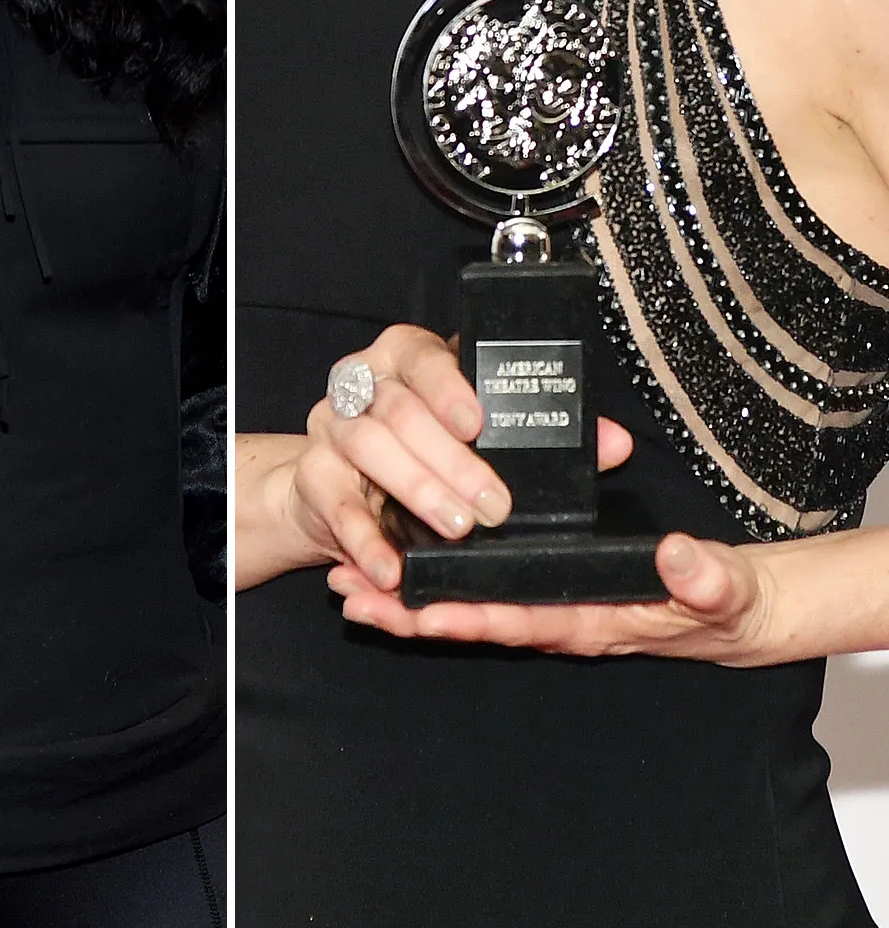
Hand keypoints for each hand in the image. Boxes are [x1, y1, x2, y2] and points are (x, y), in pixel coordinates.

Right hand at [279, 322, 631, 592]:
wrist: (339, 480)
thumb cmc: (426, 450)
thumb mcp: (482, 437)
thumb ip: (541, 438)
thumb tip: (614, 442)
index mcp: (407, 359)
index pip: (423, 357)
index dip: (448, 387)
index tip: (478, 423)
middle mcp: (364, 383)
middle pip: (398, 409)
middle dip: (448, 460)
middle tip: (492, 506)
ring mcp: (332, 425)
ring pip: (365, 444)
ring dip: (414, 489)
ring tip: (455, 529)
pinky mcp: (313, 474)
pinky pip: (333, 501)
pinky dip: (363, 539)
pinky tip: (391, 569)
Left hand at [327, 532, 780, 664]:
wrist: (735, 611)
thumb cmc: (724, 599)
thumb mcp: (724, 588)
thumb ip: (705, 577)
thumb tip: (681, 558)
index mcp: (592, 620)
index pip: (518, 620)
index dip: (467, 618)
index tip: (416, 611)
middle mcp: (560, 620)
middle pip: (473, 620)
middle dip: (410, 615)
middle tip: (349, 598)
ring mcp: (549, 609)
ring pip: (467, 609)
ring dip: (408, 603)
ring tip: (348, 587)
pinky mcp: (547, 593)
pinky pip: (483, 594)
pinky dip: (438, 589)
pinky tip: (395, 573)